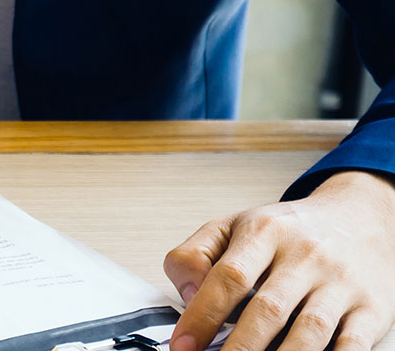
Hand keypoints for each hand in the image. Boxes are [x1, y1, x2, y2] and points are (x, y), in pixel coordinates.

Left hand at [165, 171, 394, 350]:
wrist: (360, 217)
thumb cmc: (288, 231)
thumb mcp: (233, 226)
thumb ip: (195, 256)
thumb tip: (188, 295)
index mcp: (266, 232)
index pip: (229, 277)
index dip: (202, 316)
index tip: (183, 345)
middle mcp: (306, 256)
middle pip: (268, 309)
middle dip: (238, 348)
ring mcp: (341, 283)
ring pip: (309, 331)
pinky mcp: (371, 308)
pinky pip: (352, 343)